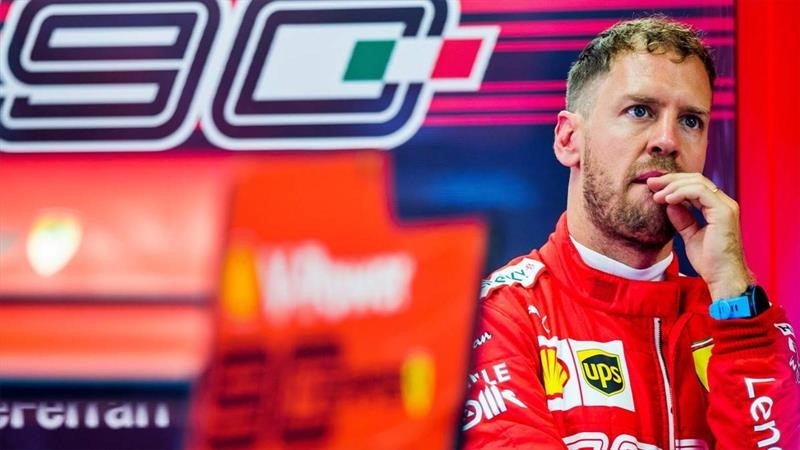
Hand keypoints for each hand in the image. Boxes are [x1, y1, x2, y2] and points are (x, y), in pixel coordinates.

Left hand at [646, 173, 749, 299]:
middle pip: (696, 179)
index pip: (695, 185)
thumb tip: (669, 205)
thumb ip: (683, 220)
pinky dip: (681, 193)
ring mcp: (726, 207)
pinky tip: (668, 200)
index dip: (674, 183)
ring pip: (697, 183)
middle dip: (671, 179)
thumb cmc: (710, 262)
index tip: (654, 187)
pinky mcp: (724, 212)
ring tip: (657, 196)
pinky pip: (700, 192)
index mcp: (718, 208)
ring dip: (673, 186)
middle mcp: (725, 204)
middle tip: (651, 183)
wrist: (722, 277)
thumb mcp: (690, 236)